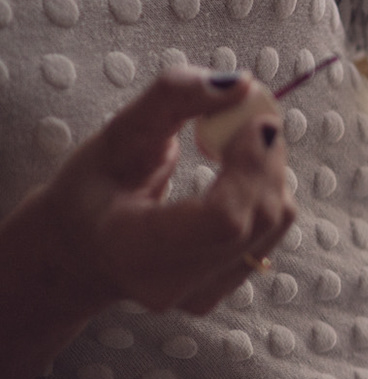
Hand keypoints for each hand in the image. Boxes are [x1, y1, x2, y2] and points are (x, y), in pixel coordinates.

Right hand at [0, 69, 294, 378]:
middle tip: (247, 114)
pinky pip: (272, 233)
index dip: (252, 164)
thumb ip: (173, 99)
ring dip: (268, 169)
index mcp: (130, 250)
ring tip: (231, 142)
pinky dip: (265, 191)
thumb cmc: (93, 186)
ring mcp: (199, 295)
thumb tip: (243, 83)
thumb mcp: (117, 133)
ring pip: (273, 223)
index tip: (254, 118)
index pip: (222, 219)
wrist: (82, 248)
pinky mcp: (222, 291)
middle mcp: (169, 284)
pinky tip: (232, 176)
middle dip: (265, 155)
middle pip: (256, 217)